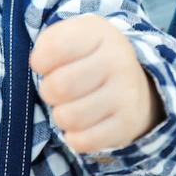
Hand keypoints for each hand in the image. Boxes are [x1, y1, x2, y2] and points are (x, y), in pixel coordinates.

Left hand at [30, 15, 164, 154]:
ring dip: (61, 115)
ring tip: (73, 106)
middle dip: (49, 91)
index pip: (53, 49)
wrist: (135, 84)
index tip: (48, 64)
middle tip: (60, 89)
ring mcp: (126, 94)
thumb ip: (49, 42)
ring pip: (67, 117)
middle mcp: (118, 61)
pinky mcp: (127, 124)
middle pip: (57, 87)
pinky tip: (83, 124)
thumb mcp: (74, 37)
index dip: (40, 61)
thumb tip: (39, 63)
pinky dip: (74, 137)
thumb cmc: (91, 59)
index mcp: (101, 34)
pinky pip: (82, 141)